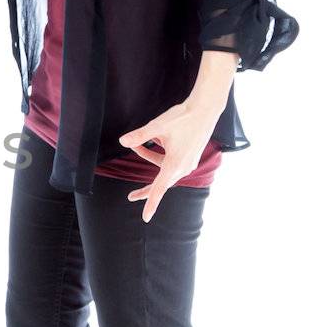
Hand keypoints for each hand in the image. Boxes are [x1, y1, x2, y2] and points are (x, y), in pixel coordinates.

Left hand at [117, 101, 215, 221]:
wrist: (205, 109)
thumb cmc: (183, 117)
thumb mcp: (157, 126)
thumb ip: (139, 136)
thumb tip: (122, 141)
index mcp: (175, 164)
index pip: (159, 189)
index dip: (151, 203)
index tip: (146, 217)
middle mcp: (183, 167)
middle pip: (160, 183)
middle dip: (146, 188)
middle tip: (131, 196)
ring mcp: (188, 162)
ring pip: (163, 169)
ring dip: (149, 159)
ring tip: (137, 145)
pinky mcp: (190, 156)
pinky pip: (170, 163)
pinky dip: (158, 155)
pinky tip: (155, 140)